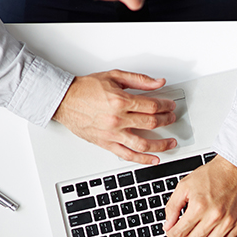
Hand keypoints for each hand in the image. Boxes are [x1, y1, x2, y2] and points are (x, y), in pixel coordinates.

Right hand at [53, 71, 177, 164]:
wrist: (64, 100)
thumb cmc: (85, 89)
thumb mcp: (114, 76)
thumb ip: (139, 80)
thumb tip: (158, 83)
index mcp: (120, 101)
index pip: (152, 106)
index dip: (165, 106)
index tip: (170, 106)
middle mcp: (117, 119)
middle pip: (151, 123)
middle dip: (167, 121)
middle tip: (172, 119)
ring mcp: (112, 134)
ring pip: (143, 144)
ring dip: (161, 145)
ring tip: (171, 143)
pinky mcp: (106, 144)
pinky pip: (128, 155)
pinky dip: (143, 160)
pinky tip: (154, 159)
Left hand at [165, 156, 236, 236]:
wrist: (236, 169)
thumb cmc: (213, 175)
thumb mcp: (185, 186)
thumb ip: (173, 207)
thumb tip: (168, 225)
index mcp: (199, 206)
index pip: (180, 232)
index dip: (172, 234)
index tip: (172, 232)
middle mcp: (214, 216)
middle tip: (183, 233)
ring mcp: (228, 222)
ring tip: (196, 235)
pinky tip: (210, 234)